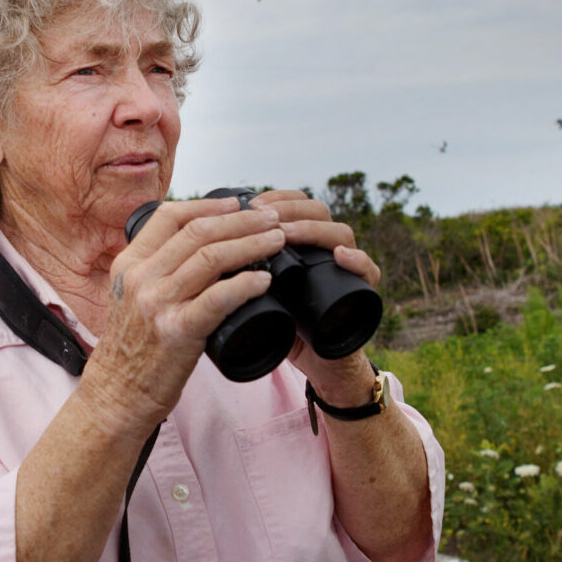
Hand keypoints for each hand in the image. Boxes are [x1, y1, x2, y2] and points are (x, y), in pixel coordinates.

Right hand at [83, 195, 285, 433]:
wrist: (117, 395)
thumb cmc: (131, 349)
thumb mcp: (131, 298)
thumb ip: (155, 272)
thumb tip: (197, 248)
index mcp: (129, 264)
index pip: (169, 216)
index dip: (208, 205)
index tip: (236, 204)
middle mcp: (141, 278)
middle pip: (198, 232)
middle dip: (241, 219)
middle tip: (271, 218)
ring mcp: (158, 304)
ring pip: (211, 257)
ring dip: (252, 243)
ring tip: (277, 240)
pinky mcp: (176, 331)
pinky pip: (218, 298)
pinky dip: (246, 284)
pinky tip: (265, 280)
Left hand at [247, 190, 380, 400]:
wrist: (314, 363)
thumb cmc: (280, 324)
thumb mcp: (253, 292)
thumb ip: (235, 270)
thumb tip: (193, 250)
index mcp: (301, 243)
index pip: (295, 204)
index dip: (275, 198)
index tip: (247, 203)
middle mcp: (326, 248)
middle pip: (317, 210)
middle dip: (288, 208)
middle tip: (262, 215)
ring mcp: (345, 268)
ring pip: (341, 233)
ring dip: (312, 229)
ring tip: (286, 233)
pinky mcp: (363, 293)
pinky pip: (369, 270)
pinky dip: (358, 261)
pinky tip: (340, 256)